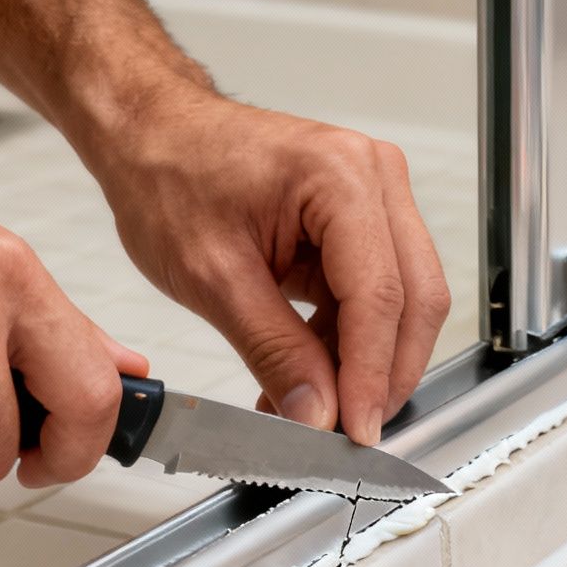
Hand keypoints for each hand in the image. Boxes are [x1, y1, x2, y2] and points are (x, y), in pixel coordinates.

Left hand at [84, 89, 449, 446]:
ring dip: (366, 364)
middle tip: (346, 432)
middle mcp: (375, 176)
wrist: (152, 134)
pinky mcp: (364, 220)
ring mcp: (376, 195)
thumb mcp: (212, 277)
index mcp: (340, 175)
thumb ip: (273, 351)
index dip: (373, 375)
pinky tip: (310, 376)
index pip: (380, 296)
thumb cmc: (170, 174)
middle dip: (384, 375)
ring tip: (310, 408)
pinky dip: (349, 343)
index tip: (356, 432)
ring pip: (405, 302)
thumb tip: (317, 413)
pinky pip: (377, 294)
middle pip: (414, 300)